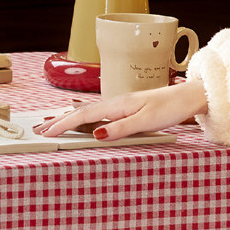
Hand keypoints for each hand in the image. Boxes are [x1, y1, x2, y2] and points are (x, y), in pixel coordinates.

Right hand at [35, 78, 209, 141]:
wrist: (190, 96)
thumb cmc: (172, 108)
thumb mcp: (146, 122)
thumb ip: (120, 128)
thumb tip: (95, 133)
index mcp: (117, 105)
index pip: (83, 115)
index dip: (63, 124)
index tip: (46, 132)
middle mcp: (116, 102)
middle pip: (81, 112)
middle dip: (59, 120)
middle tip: (39, 129)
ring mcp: (122, 104)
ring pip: (89, 111)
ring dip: (69, 118)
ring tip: (52, 123)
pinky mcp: (129, 107)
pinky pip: (99, 112)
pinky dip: (84, 116)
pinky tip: (83, 119)